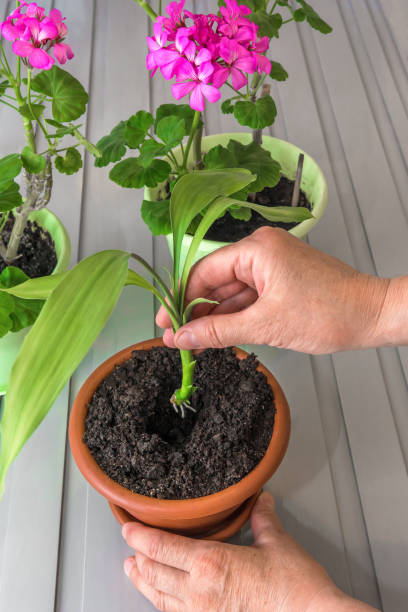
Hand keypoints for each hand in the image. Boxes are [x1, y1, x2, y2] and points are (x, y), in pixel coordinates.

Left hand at [122, 491, 375, 610]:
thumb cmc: (295, 589)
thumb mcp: (278, 545)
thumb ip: (264, 519)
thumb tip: (262, 500)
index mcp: (210, 563)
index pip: (162, 547)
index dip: (140, 536)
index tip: (128, 528)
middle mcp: (199, 592)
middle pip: (155, 573)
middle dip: (138, 559)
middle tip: (129, 549)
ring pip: (161, 599)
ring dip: (144, 583)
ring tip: (134, 573)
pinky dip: (164, 606)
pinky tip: (164, 602)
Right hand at [156, 227, 390, 353]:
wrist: (372, 316)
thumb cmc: (329, 313)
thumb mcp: (265, 325)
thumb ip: (218, 331)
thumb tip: (183, 337)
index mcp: (257, 249)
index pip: (204, 271)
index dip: (182, 299)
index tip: (167, 323)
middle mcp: (262, 250)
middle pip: (216, 281)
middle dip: (197, 311)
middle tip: (177, 338)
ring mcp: (273, 265)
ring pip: (232, 291)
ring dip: (215, 316)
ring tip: (194, 342)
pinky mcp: (282, 280)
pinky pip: (249, 296)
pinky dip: (235, 315)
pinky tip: (219, 334)